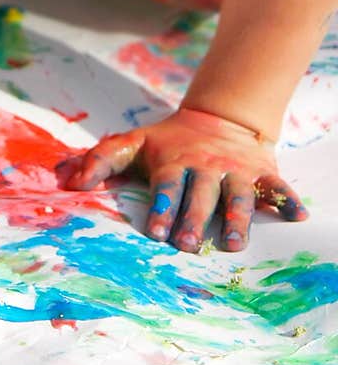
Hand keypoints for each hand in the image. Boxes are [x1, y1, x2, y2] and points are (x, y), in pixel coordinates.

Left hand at [56, 106, 306, 252]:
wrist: (219, 119)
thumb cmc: (168, 141)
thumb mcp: (133, 143)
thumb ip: (100, 160)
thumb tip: (68, 182)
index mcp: (173, 162)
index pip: (166, 185)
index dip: (160, 207)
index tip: (154, 231)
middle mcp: (206, 166)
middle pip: (201, 195)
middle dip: (194, 220)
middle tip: (188, 246)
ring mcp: (236, 170)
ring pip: (238, 195)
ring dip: (237, 219)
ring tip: (234, 244)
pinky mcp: (262, 172)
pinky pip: (277, 187)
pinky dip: (288, 200)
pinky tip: (297, 216)